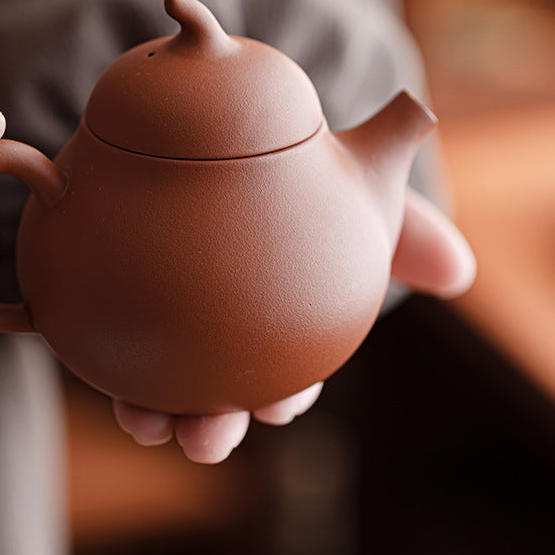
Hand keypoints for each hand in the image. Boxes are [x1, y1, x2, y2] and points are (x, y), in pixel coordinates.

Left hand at [113, 187, 475, 463]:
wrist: (215, 115)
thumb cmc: (295, 165)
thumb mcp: (353, 181)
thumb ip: (402, 222)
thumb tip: (458, 272)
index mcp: (277, 312)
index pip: (287, 370)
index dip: (286, 396)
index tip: (280, 405)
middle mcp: (221, 319)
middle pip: (220, 387)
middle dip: (217, 424)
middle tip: (206, 439)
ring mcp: (167, 309)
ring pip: (158, 376)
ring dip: (152, 411)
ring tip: (144, 423)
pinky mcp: (118, 286)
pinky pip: (106, 332)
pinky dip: (102, 357)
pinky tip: (95, 367)